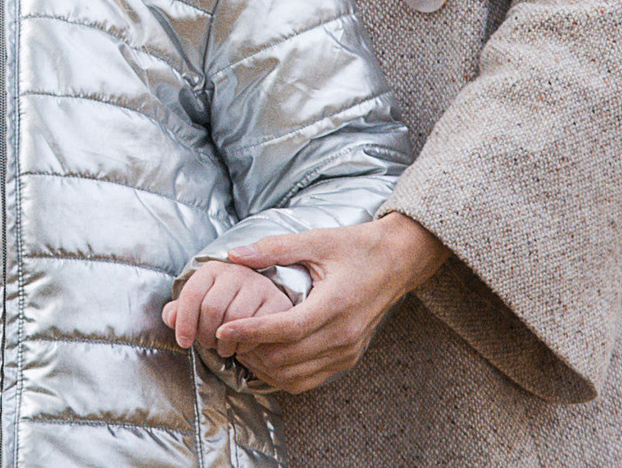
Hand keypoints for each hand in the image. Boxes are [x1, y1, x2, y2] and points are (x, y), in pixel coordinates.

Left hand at [163, 260, 291, 354]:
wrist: (260, 304)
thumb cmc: (222, 307)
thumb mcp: (199, 305)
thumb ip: (179, 311)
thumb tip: (171, 318)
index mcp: (213, 269)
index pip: (192, 294)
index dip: (184, 322)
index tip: (183, 342)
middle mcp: (237, 272)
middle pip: (212, 308)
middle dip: (206, 335)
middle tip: (209, 344)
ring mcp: (260, 285)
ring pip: (235, 319)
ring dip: (225, 343)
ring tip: (223, 347)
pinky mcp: (278, 302)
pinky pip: (258, 329)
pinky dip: (245, 345)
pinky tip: (241, 346)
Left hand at [214, 213, 447, 393]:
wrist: (398, 261)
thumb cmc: (358, 248)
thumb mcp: (317, 240)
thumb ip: (275, 248)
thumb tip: (235, 254)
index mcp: (335, 305)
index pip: (285, 329)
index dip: (251, 331)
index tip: (223, 328)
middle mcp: (342, 335)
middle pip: (286, 358)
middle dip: (251, 350)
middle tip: (227, 334)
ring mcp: (347, 352)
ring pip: (294, 375)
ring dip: (263, 366)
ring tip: (242, 346)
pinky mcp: (348, 359)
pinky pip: (307, 380)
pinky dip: (281, 375)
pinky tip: (266, 356)